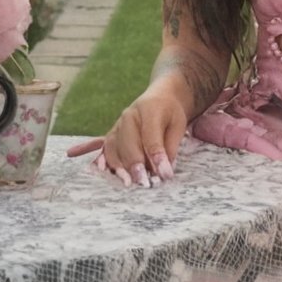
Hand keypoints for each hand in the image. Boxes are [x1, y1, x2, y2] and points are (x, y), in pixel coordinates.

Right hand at [66, 79, 188, 188]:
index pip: (151, 137)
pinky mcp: (112, 134)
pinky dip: (104, 162)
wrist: (159, 98)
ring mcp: (118, 124)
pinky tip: (103, 172)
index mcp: (149, 109)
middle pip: (128, 143)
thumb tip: (164, 171)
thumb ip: (170, 147)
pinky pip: (104, 149)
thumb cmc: (170, 113)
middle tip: (144, 183)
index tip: (165, 175)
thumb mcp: (178, 125)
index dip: (157, 158)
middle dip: (135, 165)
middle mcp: (129, 116)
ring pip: (114, 148)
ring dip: (119, 167)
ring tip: (128, 183)